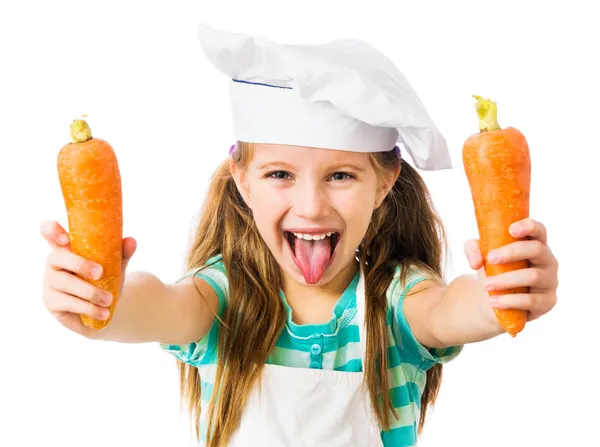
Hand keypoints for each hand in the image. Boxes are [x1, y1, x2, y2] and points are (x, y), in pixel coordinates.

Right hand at [40, 220, 136, 336]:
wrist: (103, 309)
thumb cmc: (104, 281)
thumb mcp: (114, 266)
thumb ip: (121, 253)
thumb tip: (131, 241)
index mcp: (67, 248)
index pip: (49, 232)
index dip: (52, 231)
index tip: (66, 239)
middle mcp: (54, 263)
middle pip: (56, 257)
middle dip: (79, 264)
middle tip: (101, 273)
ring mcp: (50, 282)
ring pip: (64, 282)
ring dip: (90, 291)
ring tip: (109, 300)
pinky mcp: (51, 302)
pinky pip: (68, 303)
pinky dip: (89, 308)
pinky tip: (103, 313)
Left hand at [464, 218, 558, 321]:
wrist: (495, 299)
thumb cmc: (493, 269)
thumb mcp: (479, 255)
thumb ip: (473, 249)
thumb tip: (476, 262)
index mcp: (534, 244)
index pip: (539, 230)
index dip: (528, 226)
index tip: (511, 229)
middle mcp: (547, 260)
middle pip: (536, 249)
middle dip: (512, 252)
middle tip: (490, 258)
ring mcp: (550, 281)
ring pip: (533, 276)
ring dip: (507, 280)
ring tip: (486, 285)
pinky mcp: (547, 302)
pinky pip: (531, 300)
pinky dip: (510, 300)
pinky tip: (493, 301)